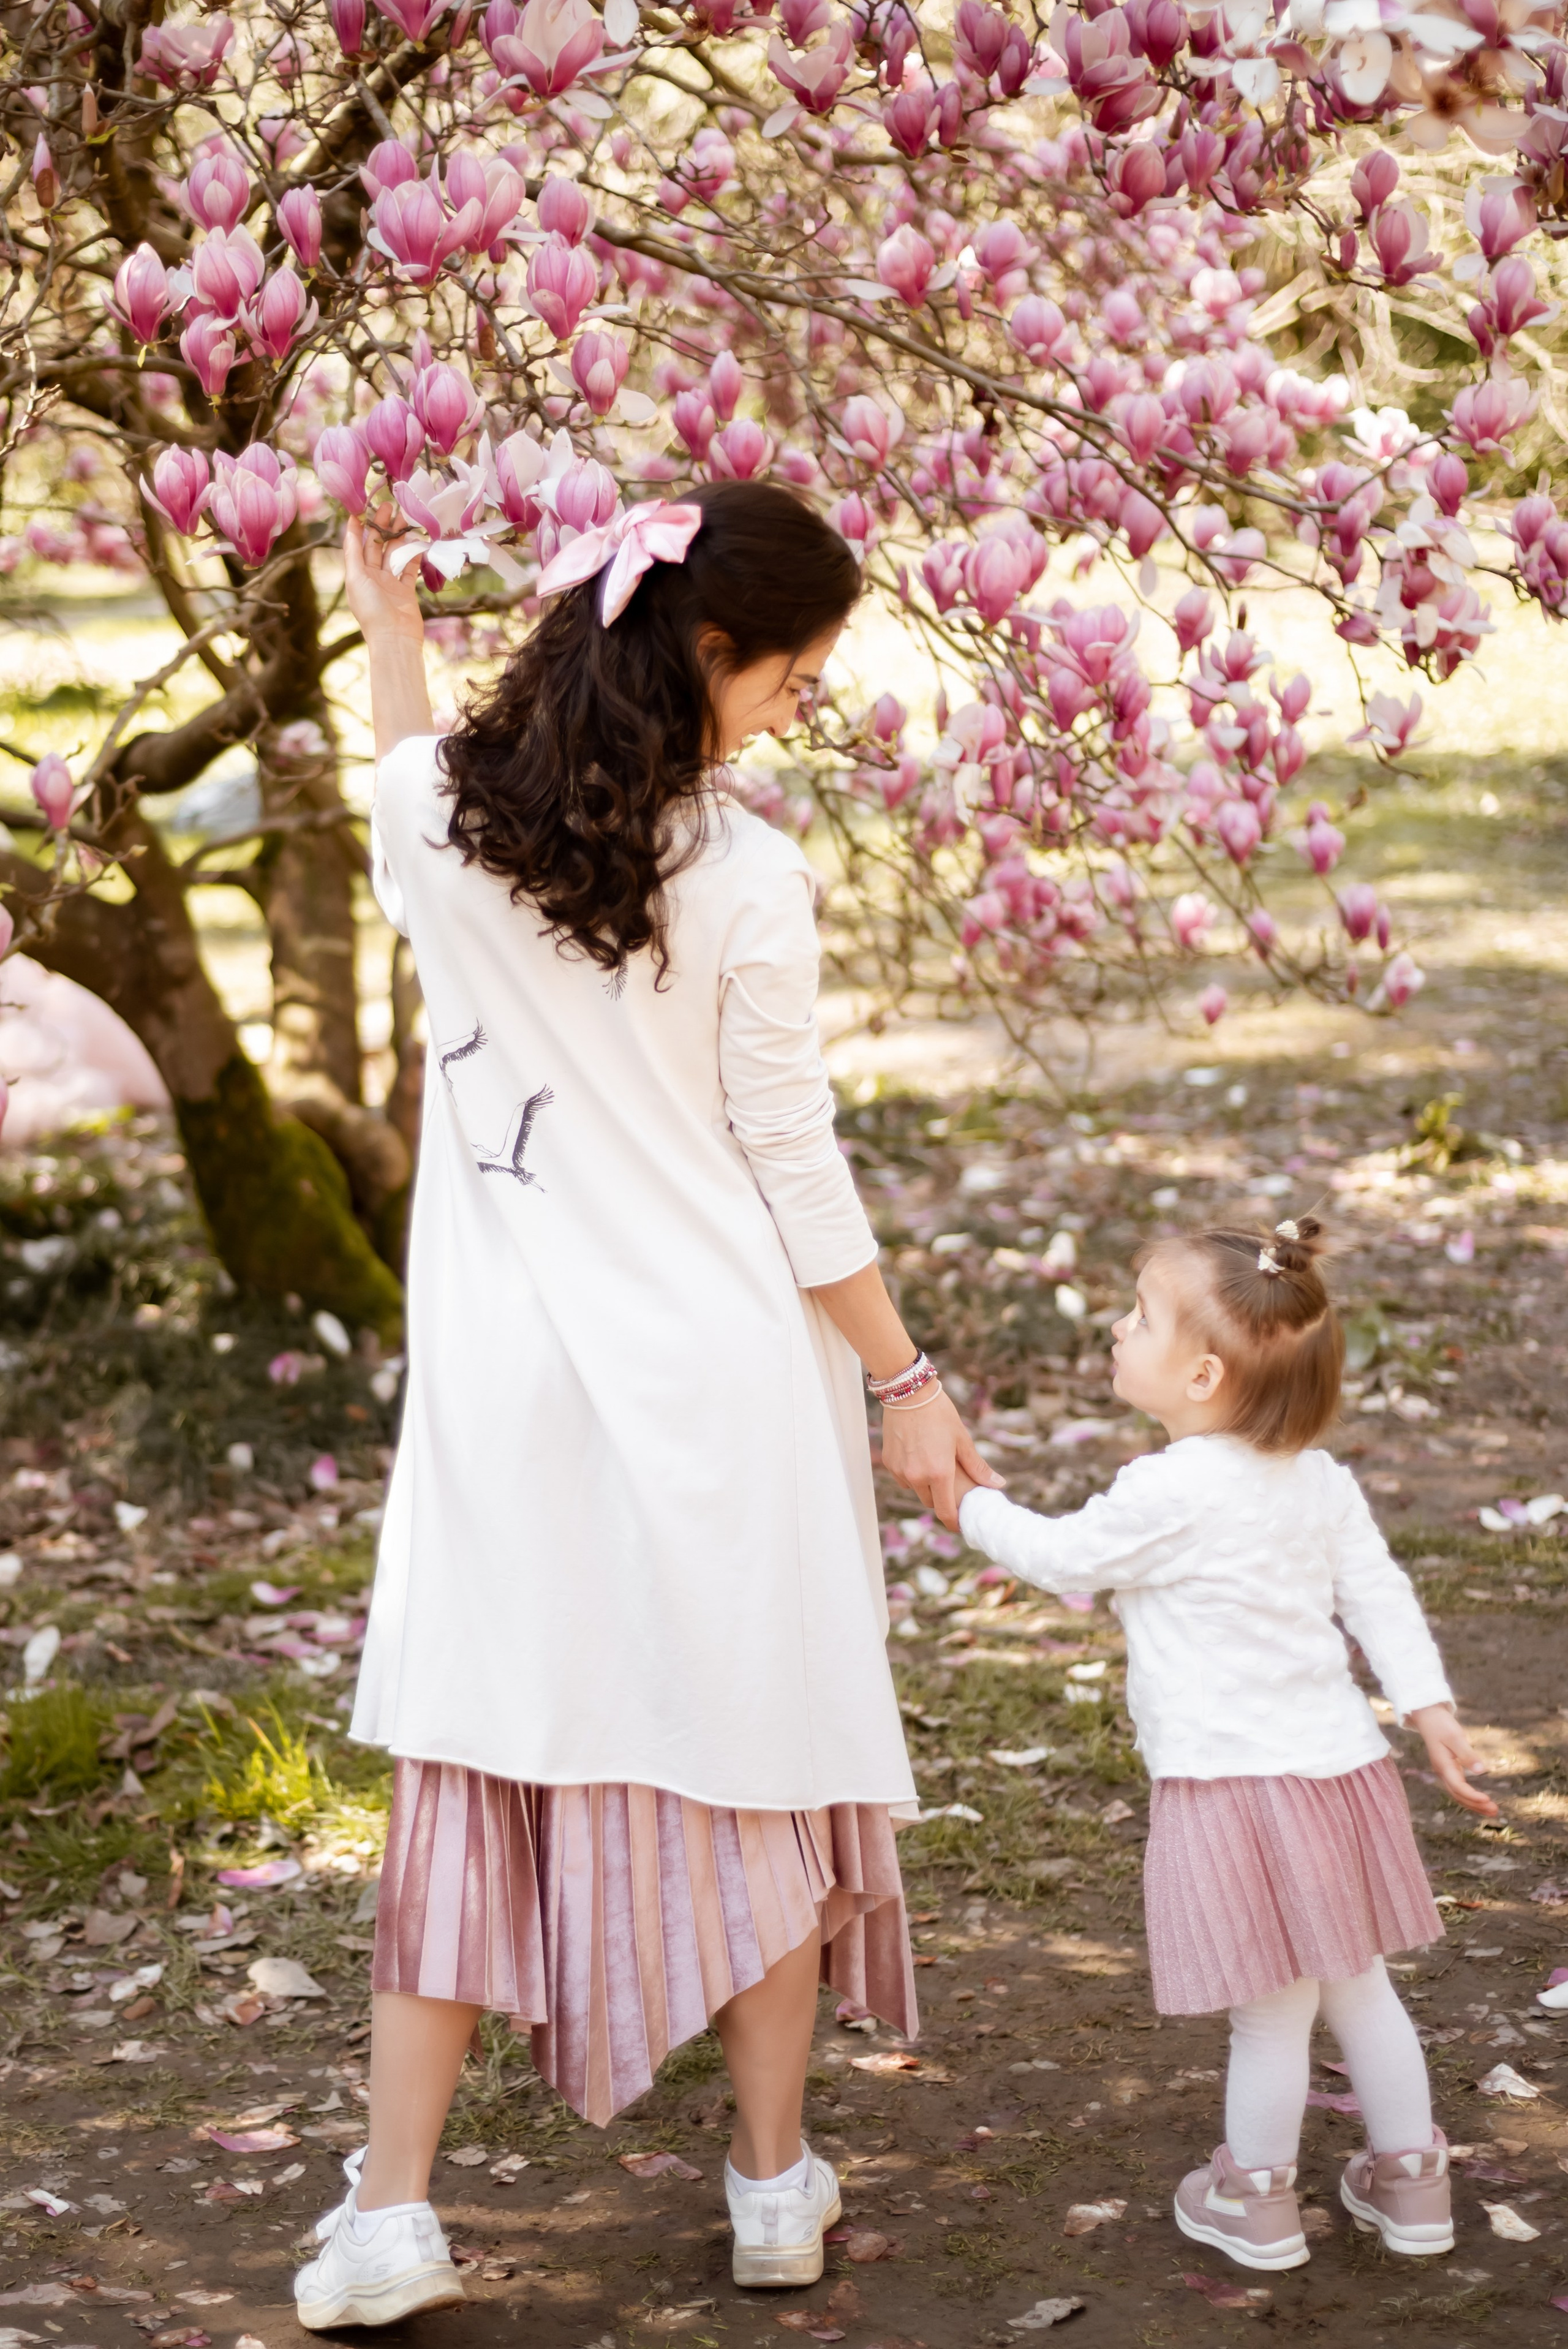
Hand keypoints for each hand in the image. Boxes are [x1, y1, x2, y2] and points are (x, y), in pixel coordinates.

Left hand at [344, 504, 423, 646]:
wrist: (395, 638)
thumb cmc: (371, 610)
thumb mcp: (356, 578)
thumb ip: (353, 553)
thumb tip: (350, 528)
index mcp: (357, 574)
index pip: (357, 544)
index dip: (360, 525)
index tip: (364, 506)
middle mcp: (372, 577)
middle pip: (377, 545)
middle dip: (382, 525)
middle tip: (390, 505)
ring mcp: (390, 583)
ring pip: (394, 553)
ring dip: (399, 535)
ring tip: (405, 516)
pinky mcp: (406, 590)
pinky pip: (409, 567)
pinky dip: (414, 553)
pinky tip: (417, 539)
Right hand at [879, 1390, 1001, 1530]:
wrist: (909, 1393)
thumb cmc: (940, 1414)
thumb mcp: (962, 1440)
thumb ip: (978, 1467)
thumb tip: (998, 1485)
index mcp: (939, 1473)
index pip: (945, 1512)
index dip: (953, 1523)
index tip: (959, 1525)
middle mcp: (917, 1477)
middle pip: (930, 1502)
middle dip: (940, 1498)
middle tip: (950, 1487)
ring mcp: (901, 1470)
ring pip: (915, 1489)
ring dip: (924, 1485)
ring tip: (933, 1465)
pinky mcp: (889, 1462)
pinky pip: (902, 1477)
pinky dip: (911, 1473)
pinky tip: (918, 1455)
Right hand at [1409, 1703, 1497, 1817]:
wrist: (1428, 1717)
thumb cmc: (1442, 1725)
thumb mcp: (1455, 1736)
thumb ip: (1467, 1754)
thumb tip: (1481, 1771)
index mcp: (1443, 1766)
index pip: (1459, 1787)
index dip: (1473, 1796)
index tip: (1488, 1800)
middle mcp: (1442, 1772)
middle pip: (1458, 1795)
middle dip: (1476, 1805)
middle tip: (1495, 1811)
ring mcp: (1444, 1772)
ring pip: (1458, 1794)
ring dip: (1473, 1804)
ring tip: (1491, 1810)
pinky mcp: (1448, 1769)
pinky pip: (1458, 1788)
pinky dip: (1469, 1797)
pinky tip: (1479, 1800)